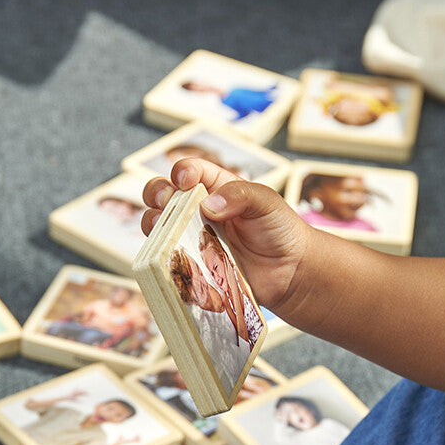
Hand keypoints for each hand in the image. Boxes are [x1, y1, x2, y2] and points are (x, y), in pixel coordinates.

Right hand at [141, 159, 312, 312]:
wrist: (291, 272)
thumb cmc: (281, 230)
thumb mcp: (266, 202)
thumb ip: (239, 195)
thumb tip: (208, 205)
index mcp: (216, 188)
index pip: (191, 172)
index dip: (183, 172)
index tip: (185, 180)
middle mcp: (200, 211)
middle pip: (164, 194)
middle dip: (156, 192)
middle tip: (164, 200)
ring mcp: (195, 238)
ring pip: (160, 226)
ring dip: (153, 223)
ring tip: (159, 228)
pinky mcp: (196, 264)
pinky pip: (172, 258)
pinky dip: (164, 255)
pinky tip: (168, 255)